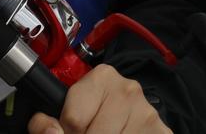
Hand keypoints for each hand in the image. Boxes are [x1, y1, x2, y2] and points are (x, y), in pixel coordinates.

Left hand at [27, 64, 169, 133]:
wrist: (121, 112)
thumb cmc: (92, 115)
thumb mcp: (66, 112)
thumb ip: (45, 123)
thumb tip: (50, 130)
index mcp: (102, 77)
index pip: (73, 119)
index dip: (66, 131)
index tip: (70, 130)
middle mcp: (129, 91)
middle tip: (88, 132)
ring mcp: (147, 113)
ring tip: (105, 133)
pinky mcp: (161, 132)